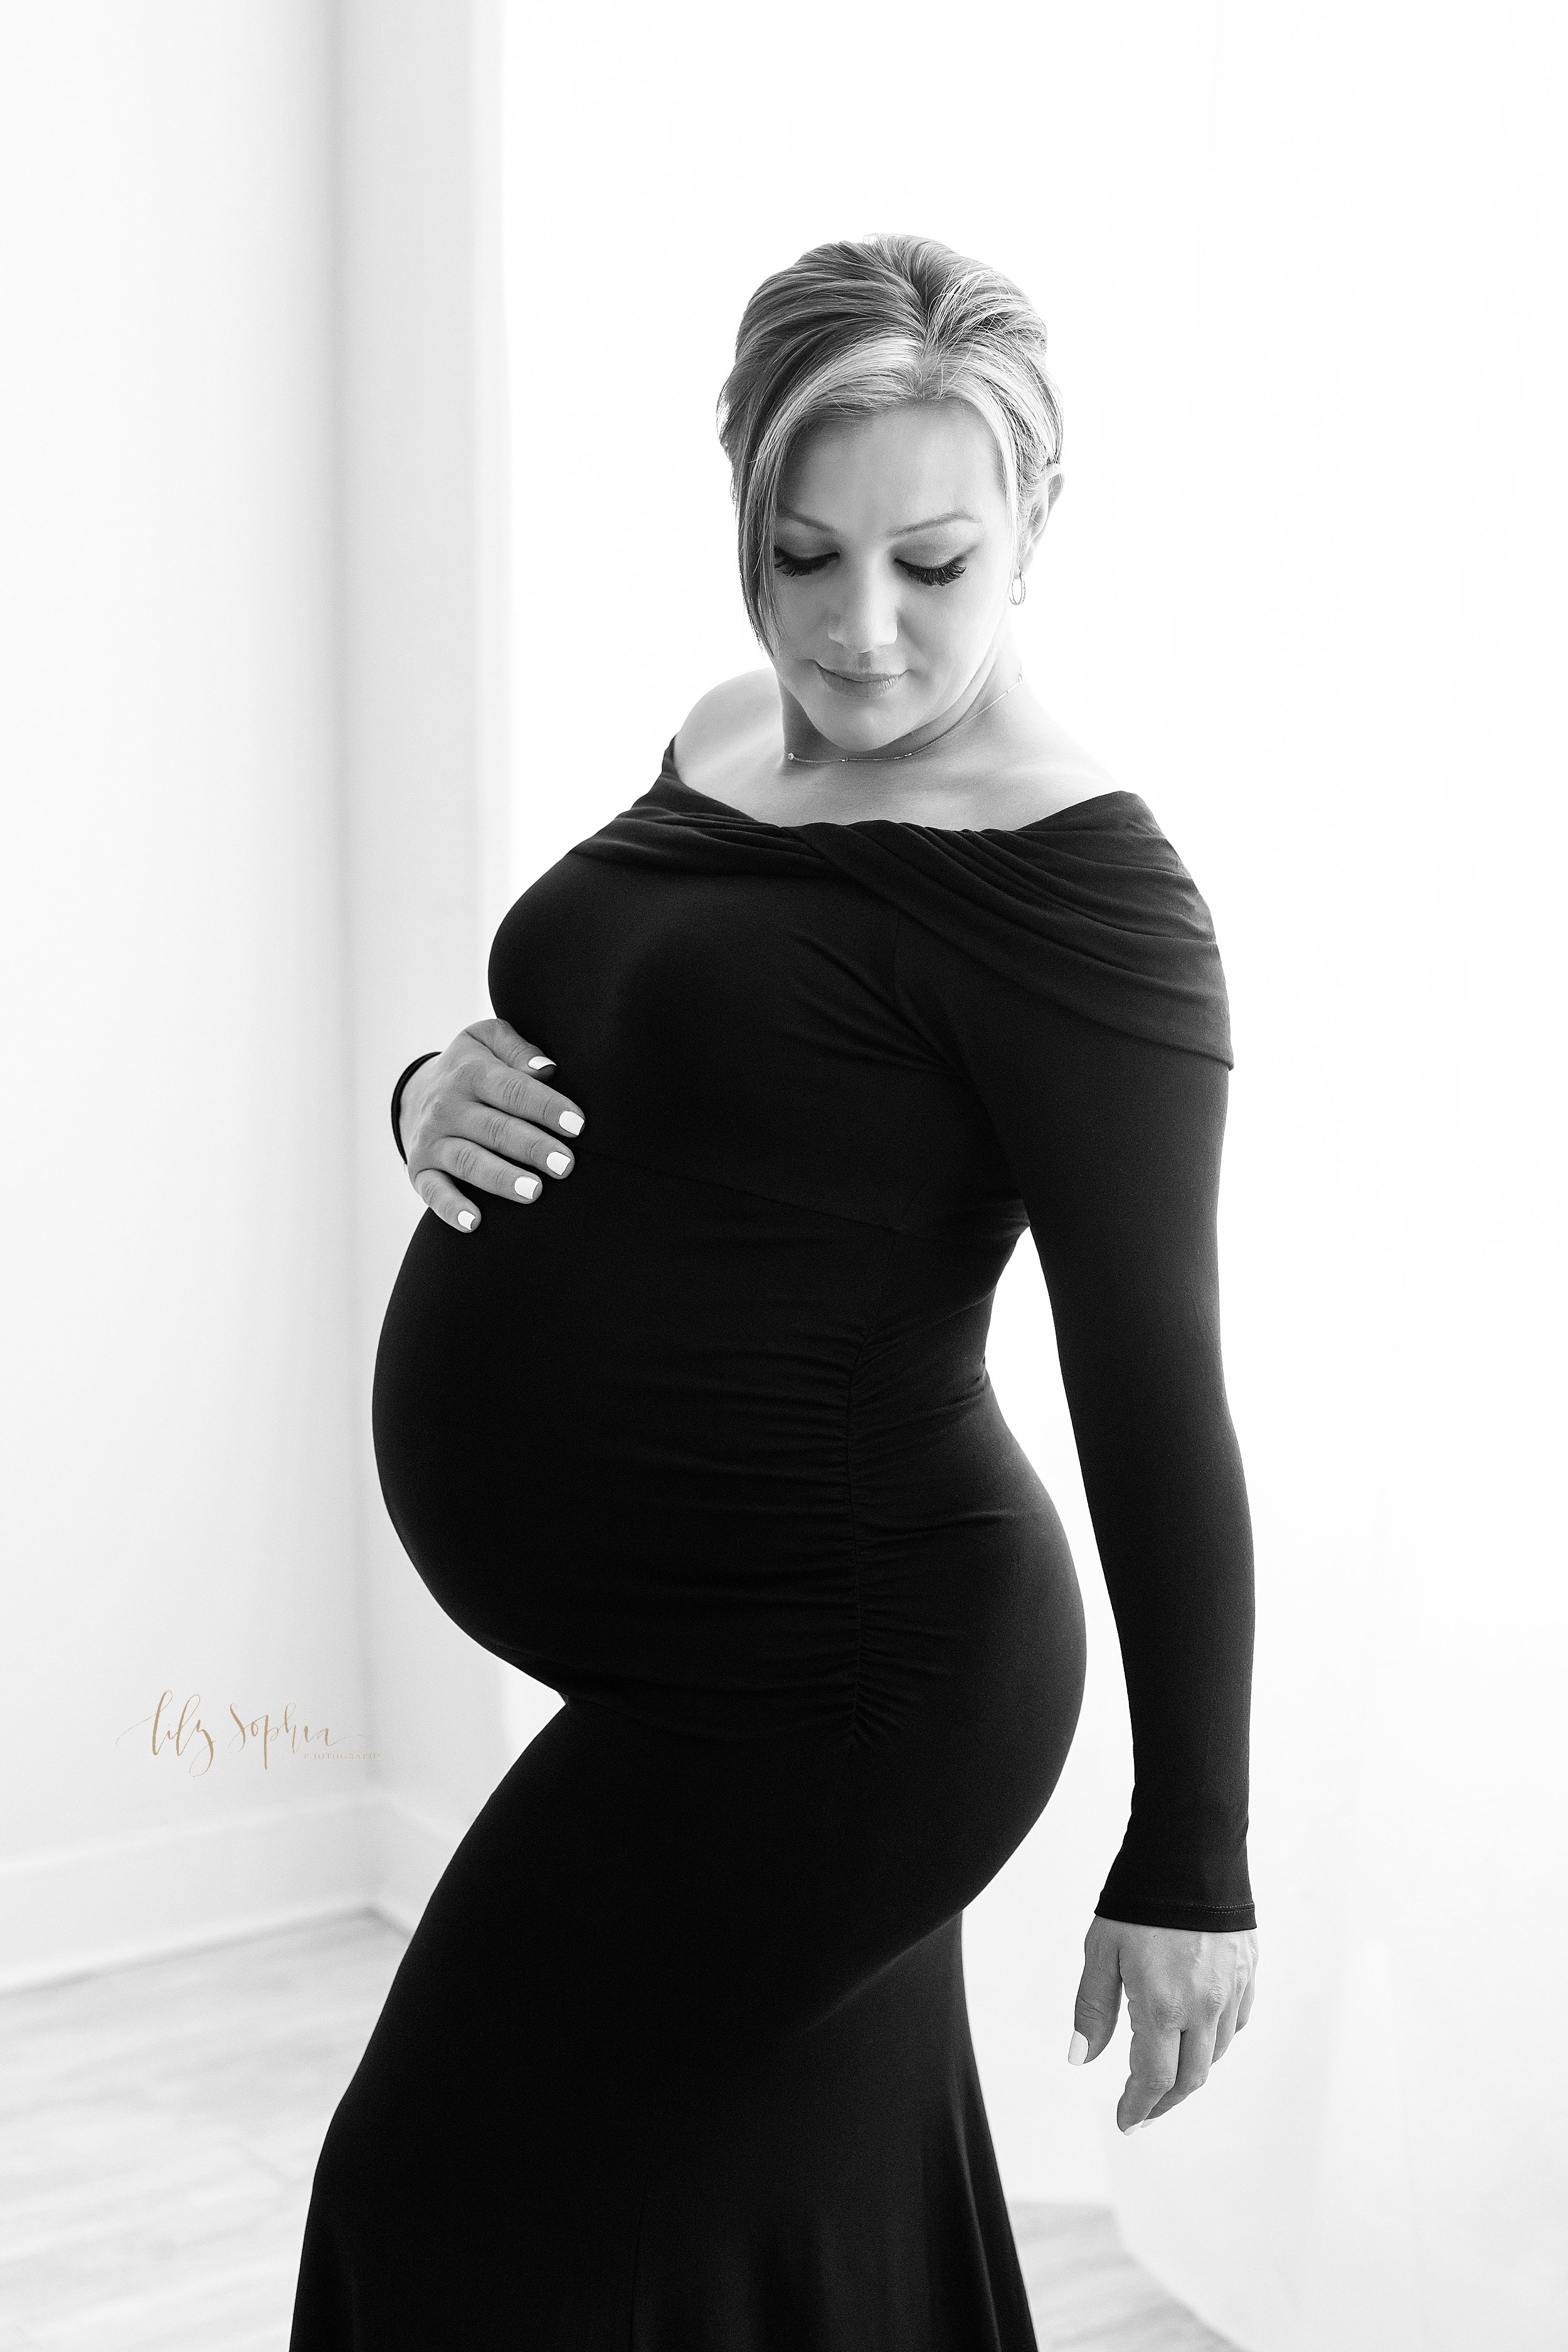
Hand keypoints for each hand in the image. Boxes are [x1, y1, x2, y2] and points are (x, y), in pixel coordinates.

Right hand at [399, 1019, 585, 1233]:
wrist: (416, 1094)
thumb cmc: (472, 1067)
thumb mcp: (487, 1040)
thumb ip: (517, 1047)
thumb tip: (547, 1069)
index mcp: (471, 1072)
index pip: (512, 1089)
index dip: (545, 1107)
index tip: (577, 1125)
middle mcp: (448, 1107)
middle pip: (494, 1128)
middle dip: (531, 1147)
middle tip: (566, 1165)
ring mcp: (432, 1141)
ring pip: (467, 1161)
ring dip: (500, 1178)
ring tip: (534, 1192)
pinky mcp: (420, 1171)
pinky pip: (434, 1192)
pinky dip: (451, 1209)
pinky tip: (475, 1223)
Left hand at [1069, 1915, 1256, 2130]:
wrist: (1190, 1850)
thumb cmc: (1138, 1898)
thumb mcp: (1101, 1950)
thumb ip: (1092, 2008)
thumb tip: (1080, 2059)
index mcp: (1163, 2005)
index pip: (1154, 2079)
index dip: (1138, 2107)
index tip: (1126, 2121)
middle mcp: (1204, 2007)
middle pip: (1190, 2078)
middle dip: (1163, 2102)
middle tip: (1143, 2110)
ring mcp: (1232, 1990)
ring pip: (1216, 2054)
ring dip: (1190, 2073)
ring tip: (1166, 2075)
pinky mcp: (1248, 1971)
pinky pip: (1235, 2024)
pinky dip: (1216, 2041)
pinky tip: (1198, 2036)